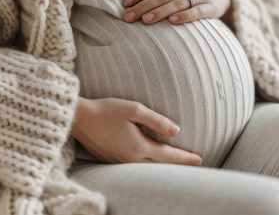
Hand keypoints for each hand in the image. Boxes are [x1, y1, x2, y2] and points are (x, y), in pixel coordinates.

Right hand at [71, 97, 202, 164]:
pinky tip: (152, 161)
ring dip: (163, 167)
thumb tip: (176, 130)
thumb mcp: (134, 109)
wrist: (79, 118)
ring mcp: (120, 162)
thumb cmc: (107, 109)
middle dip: (177, 165)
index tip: (199, 159)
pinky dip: (148, 166)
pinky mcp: (111, 161)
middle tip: (193, 164)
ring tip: (176, 164)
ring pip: (148, 169)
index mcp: (138, 146)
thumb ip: (157, 120)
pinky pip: (135, 167)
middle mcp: (130, 159)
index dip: (185, 158)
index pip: (168, 155)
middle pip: (160, 166)